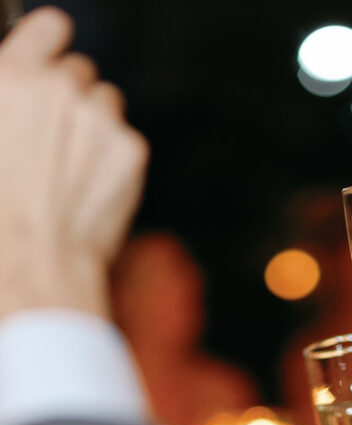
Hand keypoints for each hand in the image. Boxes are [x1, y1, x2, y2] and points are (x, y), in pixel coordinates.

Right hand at [0, 7, 148, 317]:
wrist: (34, 262)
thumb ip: (9, 99)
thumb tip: (21, 91)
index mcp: (10, 75)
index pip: (48, 27)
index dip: (50, 45)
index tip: (52, 61)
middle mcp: (58, 85)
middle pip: (78, 71)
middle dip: (70, 100)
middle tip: (55, 146)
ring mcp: (100, 115)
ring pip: (106, 103)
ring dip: (94, 127)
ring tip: (71, 172)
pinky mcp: (131, 148)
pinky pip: (125, 140)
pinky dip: (114, 161)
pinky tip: (91, 191)